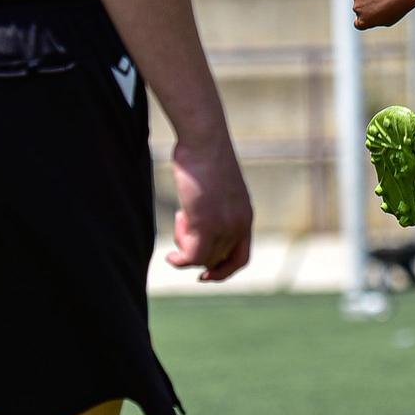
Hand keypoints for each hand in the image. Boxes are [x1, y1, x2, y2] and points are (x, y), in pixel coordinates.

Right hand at [164, 135, 253, 282]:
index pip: (241, 257)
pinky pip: (193, 256)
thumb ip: (213, 206)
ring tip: (180, 218)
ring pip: (203, 258)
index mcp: (245, 215)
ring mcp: (225, 225)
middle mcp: (240, 224)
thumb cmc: (204, 156)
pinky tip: (169, 256)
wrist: (204, 139)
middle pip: (217, 259)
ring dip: (185, 246)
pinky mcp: (207, 223)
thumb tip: (196, 218)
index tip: (204, 275)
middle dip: (195, 251)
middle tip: (182, 223)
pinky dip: (180, 260)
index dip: (224, 271)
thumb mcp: (215, 186)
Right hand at [353, 0, 414, 30]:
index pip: (358, 23)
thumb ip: (375, 20)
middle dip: (367, 4)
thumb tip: (370, 16)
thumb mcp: (388, 20)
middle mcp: (357, 9)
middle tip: (382, 0)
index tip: (373, 13)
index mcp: (363, 22)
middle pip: (359, 7)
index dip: (365, 17)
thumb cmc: (398, 7)